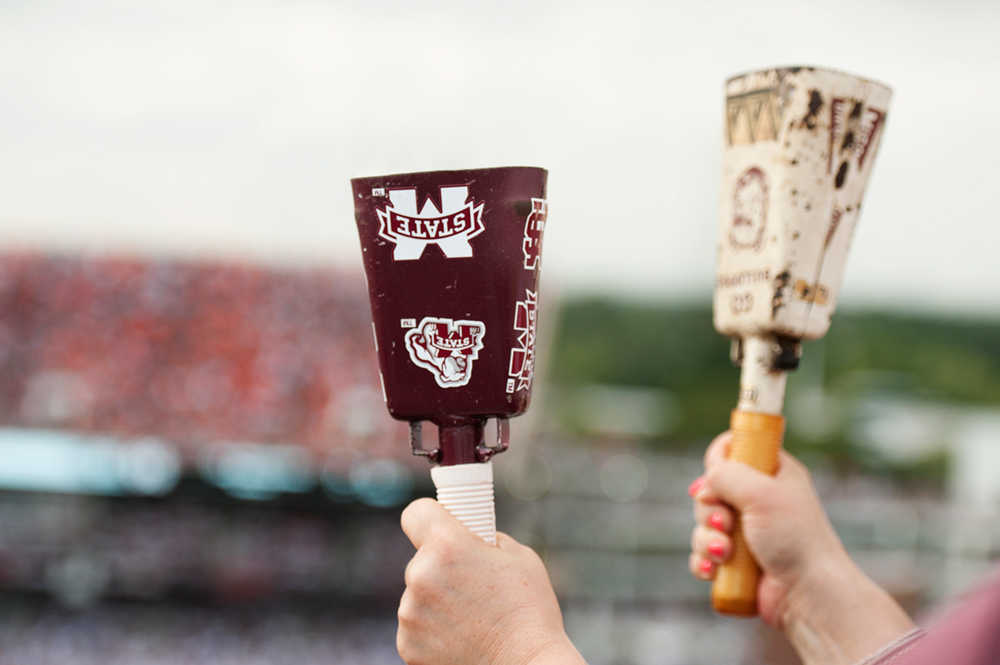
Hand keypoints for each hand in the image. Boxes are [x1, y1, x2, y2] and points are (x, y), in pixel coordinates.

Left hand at [397, 498, 585, 664]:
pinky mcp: (407, 645)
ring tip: (473, 618)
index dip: (430, 518)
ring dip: (437, 601)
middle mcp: (420, 576)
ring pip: (418, 595)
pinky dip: (434, 631)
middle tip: (474, 585)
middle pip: (421, 560)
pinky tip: (463, 638)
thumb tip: (473, 538)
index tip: (440, 526)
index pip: (416, 513)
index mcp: (447, 545)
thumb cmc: (529, 612)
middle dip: (443, 569)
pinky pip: (416, 626)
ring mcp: (410, 614)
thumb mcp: (519, 558)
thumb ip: (487, 541)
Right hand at [689, 432, 914, 664]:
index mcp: (772, 473)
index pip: (735, 448)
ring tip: (725, 553)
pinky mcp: (734, 560)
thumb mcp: (762, 493)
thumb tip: (703, 485)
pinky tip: (714, 570)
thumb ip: (726, 474)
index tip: (718, 475)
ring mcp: (745, 531)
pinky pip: (702, 552)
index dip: (720, 458)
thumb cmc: (795, 539)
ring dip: (708, 539)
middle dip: (710, 510)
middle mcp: (757, 499)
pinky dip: (704, 561)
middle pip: (709, 489)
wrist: (808, 594)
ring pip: (703, 523)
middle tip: (727, 524)